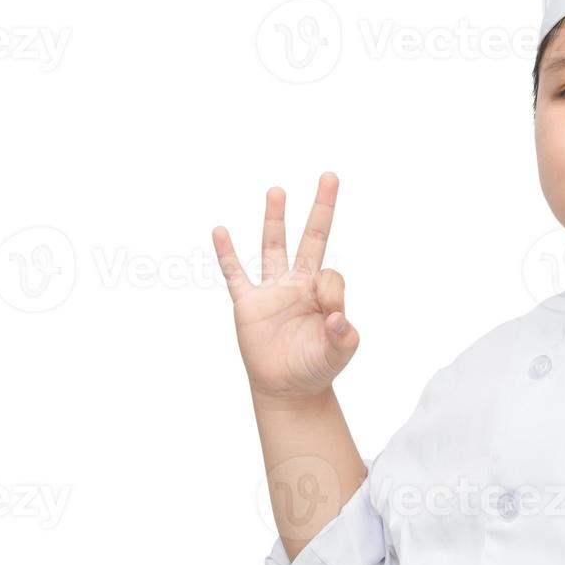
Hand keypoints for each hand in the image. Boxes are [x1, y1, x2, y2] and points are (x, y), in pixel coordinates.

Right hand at [212, 172, 358, 404]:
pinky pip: (235, 275)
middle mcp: (298, 283)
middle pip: (311, 237)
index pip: (330, 273)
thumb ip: (344, 335)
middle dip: (321, 208)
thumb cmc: (316, 366)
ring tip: (277, 190)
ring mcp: (271, 290)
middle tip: (330, 176)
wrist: (288, 388)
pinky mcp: (248, 304)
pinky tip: (220, 231)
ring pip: (273, 246)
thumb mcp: (340, 352)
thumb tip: (337, 318)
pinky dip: (227, 254)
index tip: (332, 318)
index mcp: (322, 292)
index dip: (332, 292)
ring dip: (275, 218)